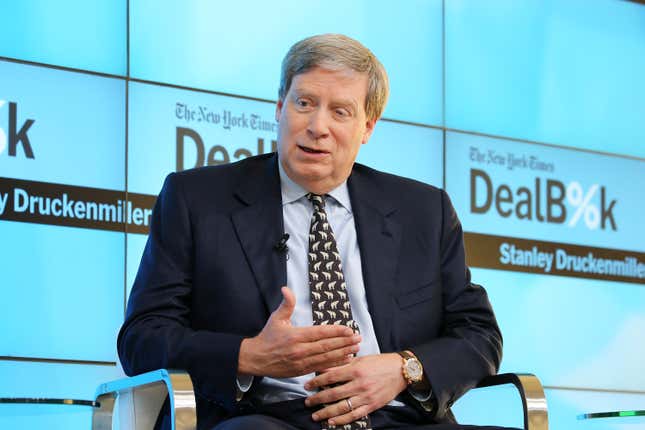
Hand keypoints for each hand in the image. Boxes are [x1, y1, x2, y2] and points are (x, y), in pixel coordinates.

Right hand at [238, 287, 360, 377]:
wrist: (256, 359)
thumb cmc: (267, 337)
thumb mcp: (276, 318)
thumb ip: (286, 304)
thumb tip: (286, 289)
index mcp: (295, 336)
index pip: (320, 333)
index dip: (335, 331)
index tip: (348, 329)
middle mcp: (300, 350)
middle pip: (326, 346)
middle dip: (344, 342)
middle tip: (358, 338)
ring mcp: (301, 362)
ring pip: (326, 358)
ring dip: (343, 353)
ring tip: (356, 348)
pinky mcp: (301, 371)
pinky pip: (321, 367)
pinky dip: (335, 364)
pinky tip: (345, 360)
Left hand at [304, 353, 406, 425]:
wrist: (401, 371)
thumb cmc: (379, 362)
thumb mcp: (360, 359)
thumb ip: (342, 363)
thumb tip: (324, 366)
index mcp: (355, 369)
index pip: (331, 376)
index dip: (317, 382)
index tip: (307, 385)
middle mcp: (359, 384)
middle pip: (333, 393)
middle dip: (318, 399)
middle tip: (307, 402)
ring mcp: (365, 396)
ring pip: (342, 407)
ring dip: (326, 412)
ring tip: (315, 415)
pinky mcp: (372, 405)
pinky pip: (354, 415)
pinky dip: (341, 420)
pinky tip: (331, 421)